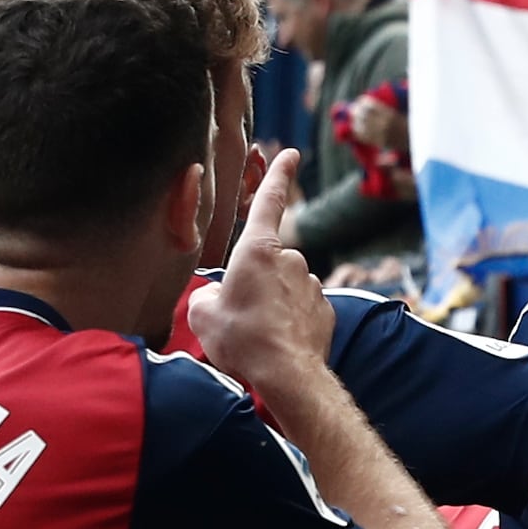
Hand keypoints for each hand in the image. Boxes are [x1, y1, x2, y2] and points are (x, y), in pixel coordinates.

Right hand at [201, 147, 336, 403]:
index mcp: (258, 249)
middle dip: (255, 281)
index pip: (269, 201)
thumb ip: (207, 294)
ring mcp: (311, 284)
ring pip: (286, 286)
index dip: (278, 175)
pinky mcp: (325, 310)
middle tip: (239, 315)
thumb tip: (217, 296)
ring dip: (272, 304)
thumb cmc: (241, 339)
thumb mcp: (202, 313)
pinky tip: (279, 342)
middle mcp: (290, 259)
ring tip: (258, 334)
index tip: (289, 153)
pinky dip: (290, 322)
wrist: (287, 375)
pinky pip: (302, 309)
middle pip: (268, 260)